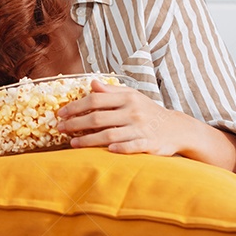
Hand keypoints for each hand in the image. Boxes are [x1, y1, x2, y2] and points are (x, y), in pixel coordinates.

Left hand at [56, 79, 184, 155]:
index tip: (61, 113)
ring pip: (109, 135)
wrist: (176, 128)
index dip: (76, 107)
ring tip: (72, 143)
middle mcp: (133, 111)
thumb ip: (111, 91)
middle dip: (76, 124)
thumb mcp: (132, 96)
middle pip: (98, 118)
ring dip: (88, 140)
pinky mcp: (149, 144)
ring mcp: (141, 128)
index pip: (95, 100)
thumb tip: (91, 83)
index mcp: (127, 98)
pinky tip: (105, 151)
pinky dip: (118, 148)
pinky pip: (130, 147)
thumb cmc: (148, 111)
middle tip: (60, 129)